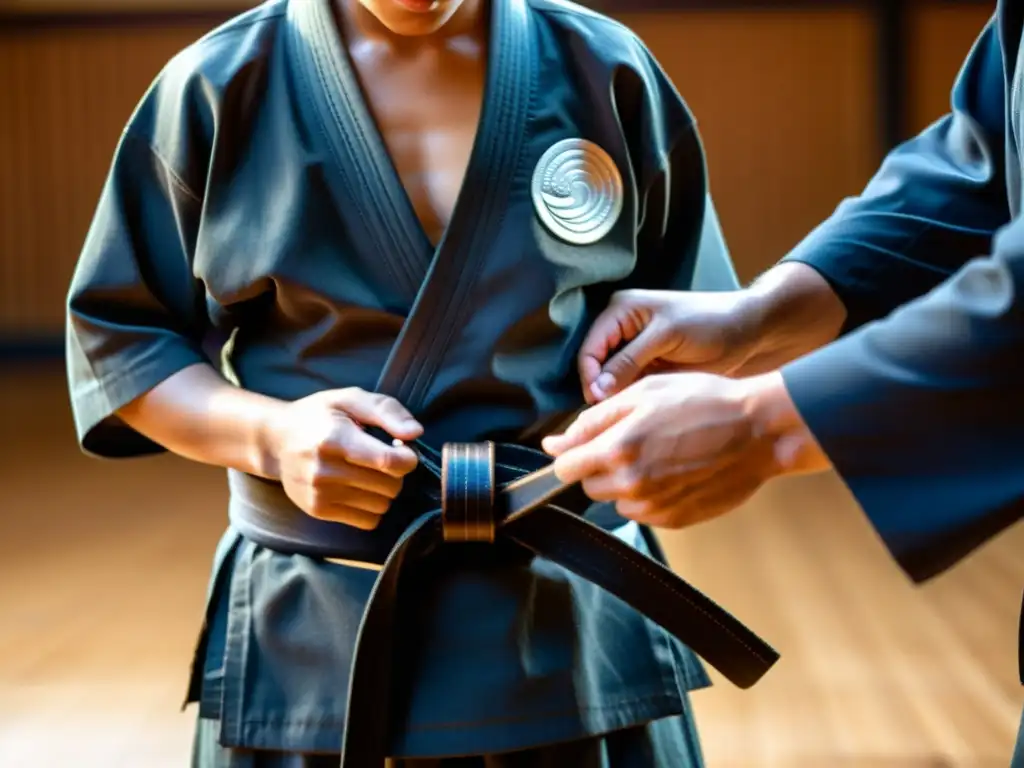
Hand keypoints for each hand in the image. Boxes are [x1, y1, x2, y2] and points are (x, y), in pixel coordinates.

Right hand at [264, 388, 422, 529]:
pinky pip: (368, 521)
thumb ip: (387, 411)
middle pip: (390, 485)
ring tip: (367, 472)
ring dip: (384, 491)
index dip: (407, 458)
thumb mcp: (350, 399)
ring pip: (382, 505)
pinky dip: (372, 507)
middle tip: (381, 458)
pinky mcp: (319, 510)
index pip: (387, 461)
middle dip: (395, 472)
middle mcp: (324, 470)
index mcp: (333, 438)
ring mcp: (319, 494)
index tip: (402, 449)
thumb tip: (415, 433)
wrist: (276, 441)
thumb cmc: (319, 417)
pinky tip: (359, 489)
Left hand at [542, 371, 829, 528]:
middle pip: (589, 486)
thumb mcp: (643, 393)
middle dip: (601, 466)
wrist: (758, 430)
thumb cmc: (703, 401)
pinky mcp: (674, 520)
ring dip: (626, 481)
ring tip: (661, 453)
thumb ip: (592, 420)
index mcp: (618, 448)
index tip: (584, 447)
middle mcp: (632, 483)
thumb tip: (553, 444)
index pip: (565, 468)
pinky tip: (676, 470)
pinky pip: (644, 511)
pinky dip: (651, 494)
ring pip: (616, 500)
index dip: (571, 454)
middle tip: (634, 441)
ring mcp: (654, 506)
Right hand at [578, 288, 763, 402]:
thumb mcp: (666, 337)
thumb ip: (629, 361)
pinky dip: (628, 398)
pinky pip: (627, 386)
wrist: (746, 332)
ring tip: (624, 413)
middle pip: (594, 365)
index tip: (598, 401)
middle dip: (599, 388)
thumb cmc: (709, 324)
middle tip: (611, 413)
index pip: (589, 348)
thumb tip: (596, 389)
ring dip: (613, 396)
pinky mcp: (647, 368)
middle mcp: (621, 329)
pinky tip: (636, 409)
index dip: (589, 376)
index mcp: (620, 311)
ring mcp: (633, 350)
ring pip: (608, 380)